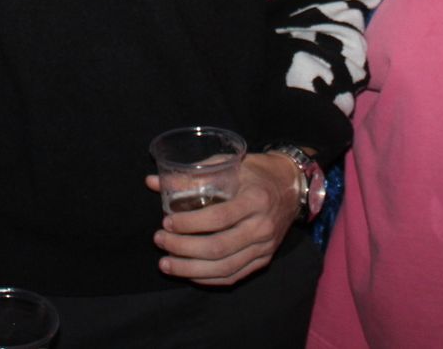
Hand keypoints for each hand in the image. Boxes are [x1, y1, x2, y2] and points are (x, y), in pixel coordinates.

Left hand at [146, 152, 299, 285]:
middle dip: (183, 248)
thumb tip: (152, 182)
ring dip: (190, 269)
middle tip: (160, 241)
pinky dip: (208, 278)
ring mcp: (264, 246)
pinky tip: (188, 273)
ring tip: (166, 264)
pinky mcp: (264, 259)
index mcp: (255, 199)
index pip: (219, 217)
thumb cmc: (255, 172)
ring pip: (224, 268)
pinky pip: (233, 276)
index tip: (167, 222)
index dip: (190, 223)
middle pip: (219, 247)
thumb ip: (191, 176)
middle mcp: (262, 226)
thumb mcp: (227, 165)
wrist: (290, 186)